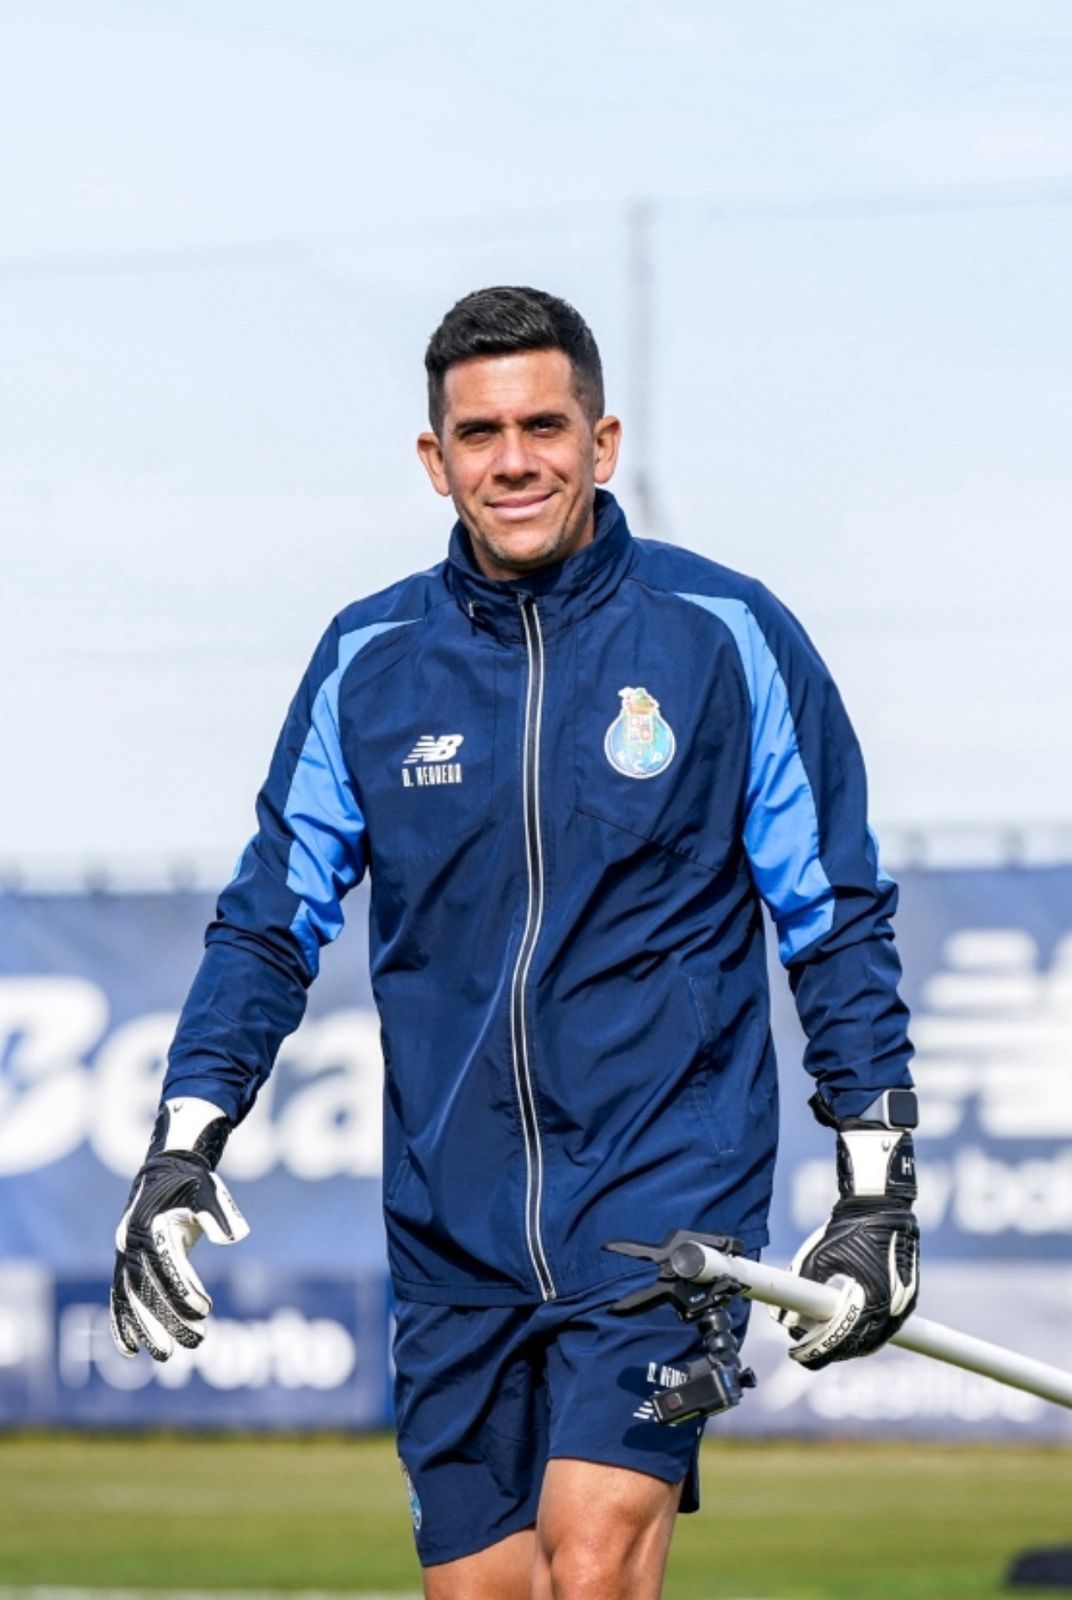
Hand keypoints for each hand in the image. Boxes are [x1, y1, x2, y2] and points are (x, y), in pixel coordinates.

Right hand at [110, 1098, 248, 1361]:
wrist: (164, 1170)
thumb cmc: (191, 1183)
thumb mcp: (209, 1189)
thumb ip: (219, 1212)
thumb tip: (233, 1236)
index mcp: (149, 1224)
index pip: (166, 1265)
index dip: (183, 1290)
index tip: (207, 1311)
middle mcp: (130, 1242)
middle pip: (145, 1289)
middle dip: (166, 1319)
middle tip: (195, 1343)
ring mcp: (123, 1254)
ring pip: (130, 1299)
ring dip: (145, 1329)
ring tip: (166, 1356)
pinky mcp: (124, 1264)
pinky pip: (118, 1297)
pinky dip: (120, 1324)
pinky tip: (130, 1350)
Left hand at [776, 1096, 918, 1369]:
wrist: (882, 1205)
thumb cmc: (849, 1228)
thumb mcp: (817, 1256)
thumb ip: (800, 1288)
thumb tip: (782, 1318)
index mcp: (872, 1300)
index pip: (842, 1342)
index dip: (818, 1352)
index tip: (797, 1354)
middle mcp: (893, 1309)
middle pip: (859, 1347)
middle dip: (831, 1351)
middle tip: (804, 1348)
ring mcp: (904, 1306)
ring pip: (874, 1339)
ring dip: (848, 1344)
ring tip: (820, 1339)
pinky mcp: (907, 1298)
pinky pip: (885, 1326)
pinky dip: (864, 1332)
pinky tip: (845, 1328)